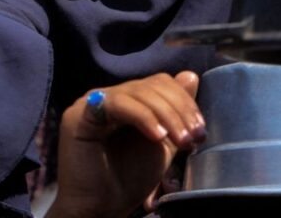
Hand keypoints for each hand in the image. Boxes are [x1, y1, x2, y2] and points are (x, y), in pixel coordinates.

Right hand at [48, 72, 204, 217]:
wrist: (101, 209)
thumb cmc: (128, 180)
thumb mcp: (163, 144)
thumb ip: (174, 114)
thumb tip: (190, 76)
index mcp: (126, 100)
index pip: (159, 84)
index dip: (184, 101)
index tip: (200, 131)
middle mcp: (108, 96)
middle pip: (151, 85)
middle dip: (179, 110)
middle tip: (193, 138)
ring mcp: (92, 101)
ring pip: (138, 92)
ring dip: (167, 115)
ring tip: (180, 141)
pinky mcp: (81, 113)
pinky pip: (118, 103)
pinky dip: (143, 117)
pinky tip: (157, 136)